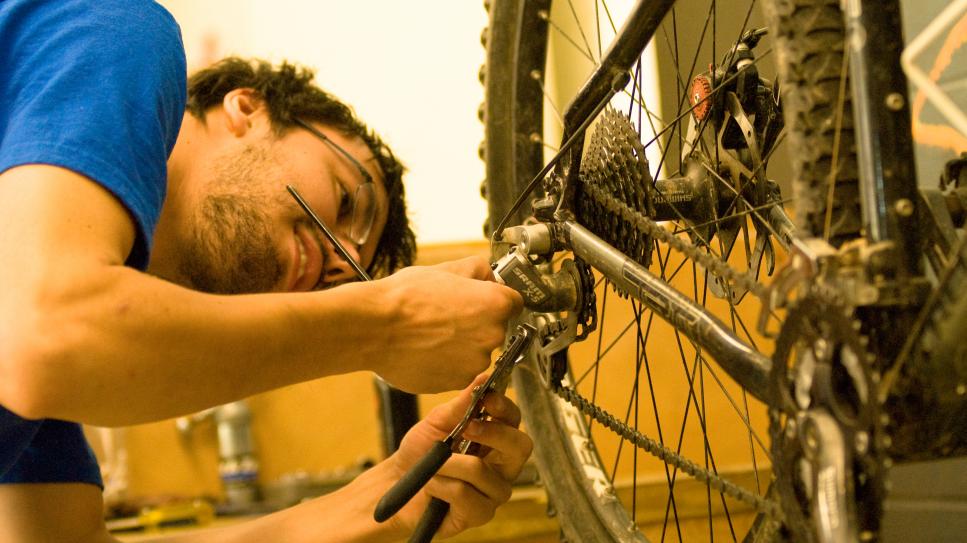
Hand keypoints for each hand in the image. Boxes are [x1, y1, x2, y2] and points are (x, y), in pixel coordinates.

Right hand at [373, 256, 522, 392]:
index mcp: (496, 303)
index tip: (481, 302)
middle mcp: (493, 335)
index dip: (494, 300)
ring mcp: (477, 362)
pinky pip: (460, 371)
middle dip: (476, 323)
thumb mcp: (446, 269)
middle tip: (447, 316)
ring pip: (477, 352)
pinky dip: (449, 364)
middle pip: (495, 328)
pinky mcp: (459, 382)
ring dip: (462, 346)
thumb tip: (489, 274)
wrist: (375, 328)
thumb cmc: (405, 298)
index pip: (513, 302)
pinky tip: (428, 350)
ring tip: (433, 334)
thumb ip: (477, 270)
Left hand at [379, 373, 532, 537]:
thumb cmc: (419, 452)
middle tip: (465, 429)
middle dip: (492, 434)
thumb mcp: (438, 422)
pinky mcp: (479, 514)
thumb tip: (484, 376)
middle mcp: (501, 465)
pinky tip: (433, 486)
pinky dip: (442, 486)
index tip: (487, 398)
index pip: (515, 420)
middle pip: (521, 447)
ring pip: (483, 472)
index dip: (504, 408)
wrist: (396, 483)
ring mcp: (492, 492)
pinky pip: (466, 495)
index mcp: (495, 439)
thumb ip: (463, 403)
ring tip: (433, 466)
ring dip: (449, 465)